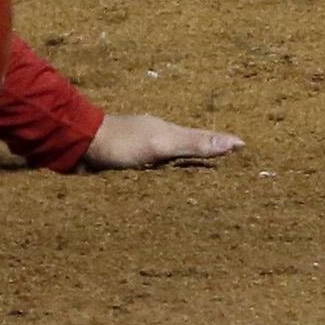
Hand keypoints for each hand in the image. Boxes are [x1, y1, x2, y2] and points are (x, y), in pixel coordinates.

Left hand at [80, 112, 242, 171]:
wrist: (77, 146)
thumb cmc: (120, 143)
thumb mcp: (162, 144)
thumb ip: (194, 144)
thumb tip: (233, 143)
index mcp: (170, 132)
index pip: (205, 138)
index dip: (225, 144)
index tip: (247, 150)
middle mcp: (158, 140)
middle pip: (189, 150)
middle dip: (208, 159)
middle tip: (232, 174)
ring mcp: (141, 153)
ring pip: (170, 164)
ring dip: (185, 172)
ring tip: (205, 187)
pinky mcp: (126, 167)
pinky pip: (152, 176)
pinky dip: (164, 182)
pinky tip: (166, 192)